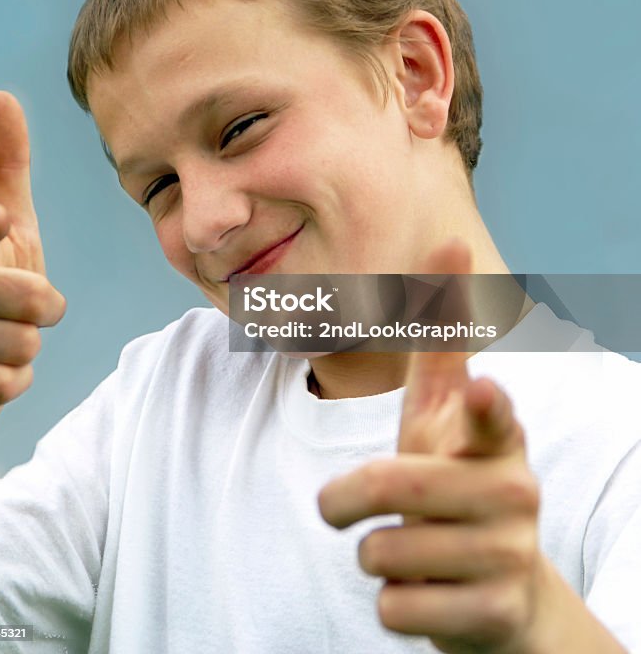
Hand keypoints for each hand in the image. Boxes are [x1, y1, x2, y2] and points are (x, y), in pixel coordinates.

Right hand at [0, 92, 65, 438]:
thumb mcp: (1, 227)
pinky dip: (11, 382)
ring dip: (25, 347)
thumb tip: (0, 96)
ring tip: (0, 340)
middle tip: (32, 306)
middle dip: (42, 304)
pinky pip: (4, 386)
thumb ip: (2, 167)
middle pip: (21, 297)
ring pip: (19, 344)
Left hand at [318, 240, 544, 653]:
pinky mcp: (493, 616)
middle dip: (344, 500)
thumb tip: (450, 238)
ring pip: (383, 553)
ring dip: (375, 555)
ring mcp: (508, 557)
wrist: (502, 593)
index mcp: (496, 437)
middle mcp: (513, 492)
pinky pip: (394, 608)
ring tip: (412, 551)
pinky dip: (392, 604)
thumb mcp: (442, 410)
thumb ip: (440, 335)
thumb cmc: (455, 477)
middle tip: (339, 506)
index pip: (492, 417)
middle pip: (390, 486)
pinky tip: (428, 596)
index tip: (482, 391)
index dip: (484, 407)